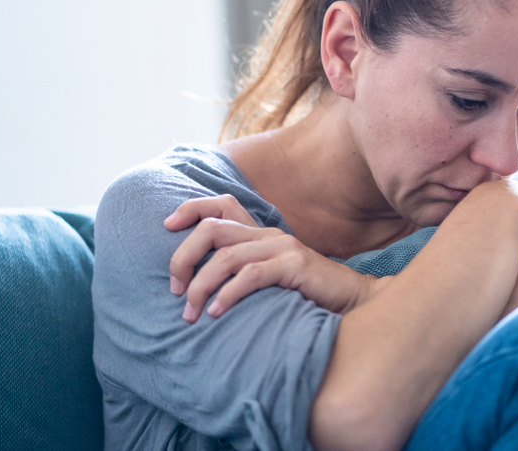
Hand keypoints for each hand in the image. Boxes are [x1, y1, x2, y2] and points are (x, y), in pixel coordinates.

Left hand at [165, 195, 387, 321]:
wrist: (353, 300)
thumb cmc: (307, 294)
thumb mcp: (271, 278)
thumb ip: (244, 273)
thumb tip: (201, 285)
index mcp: (261, 233)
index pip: (221, 205)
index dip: (190, 209)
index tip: (165, 226)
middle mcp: (269, 234)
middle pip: (212, 229)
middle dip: (183, 258)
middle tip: (174, 289)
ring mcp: (282, 248)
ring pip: (226, 256)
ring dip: (201, 286)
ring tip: (190, 312)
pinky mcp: (294, 266)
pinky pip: (251, 275)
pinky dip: (228, 293)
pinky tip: (217, 311)